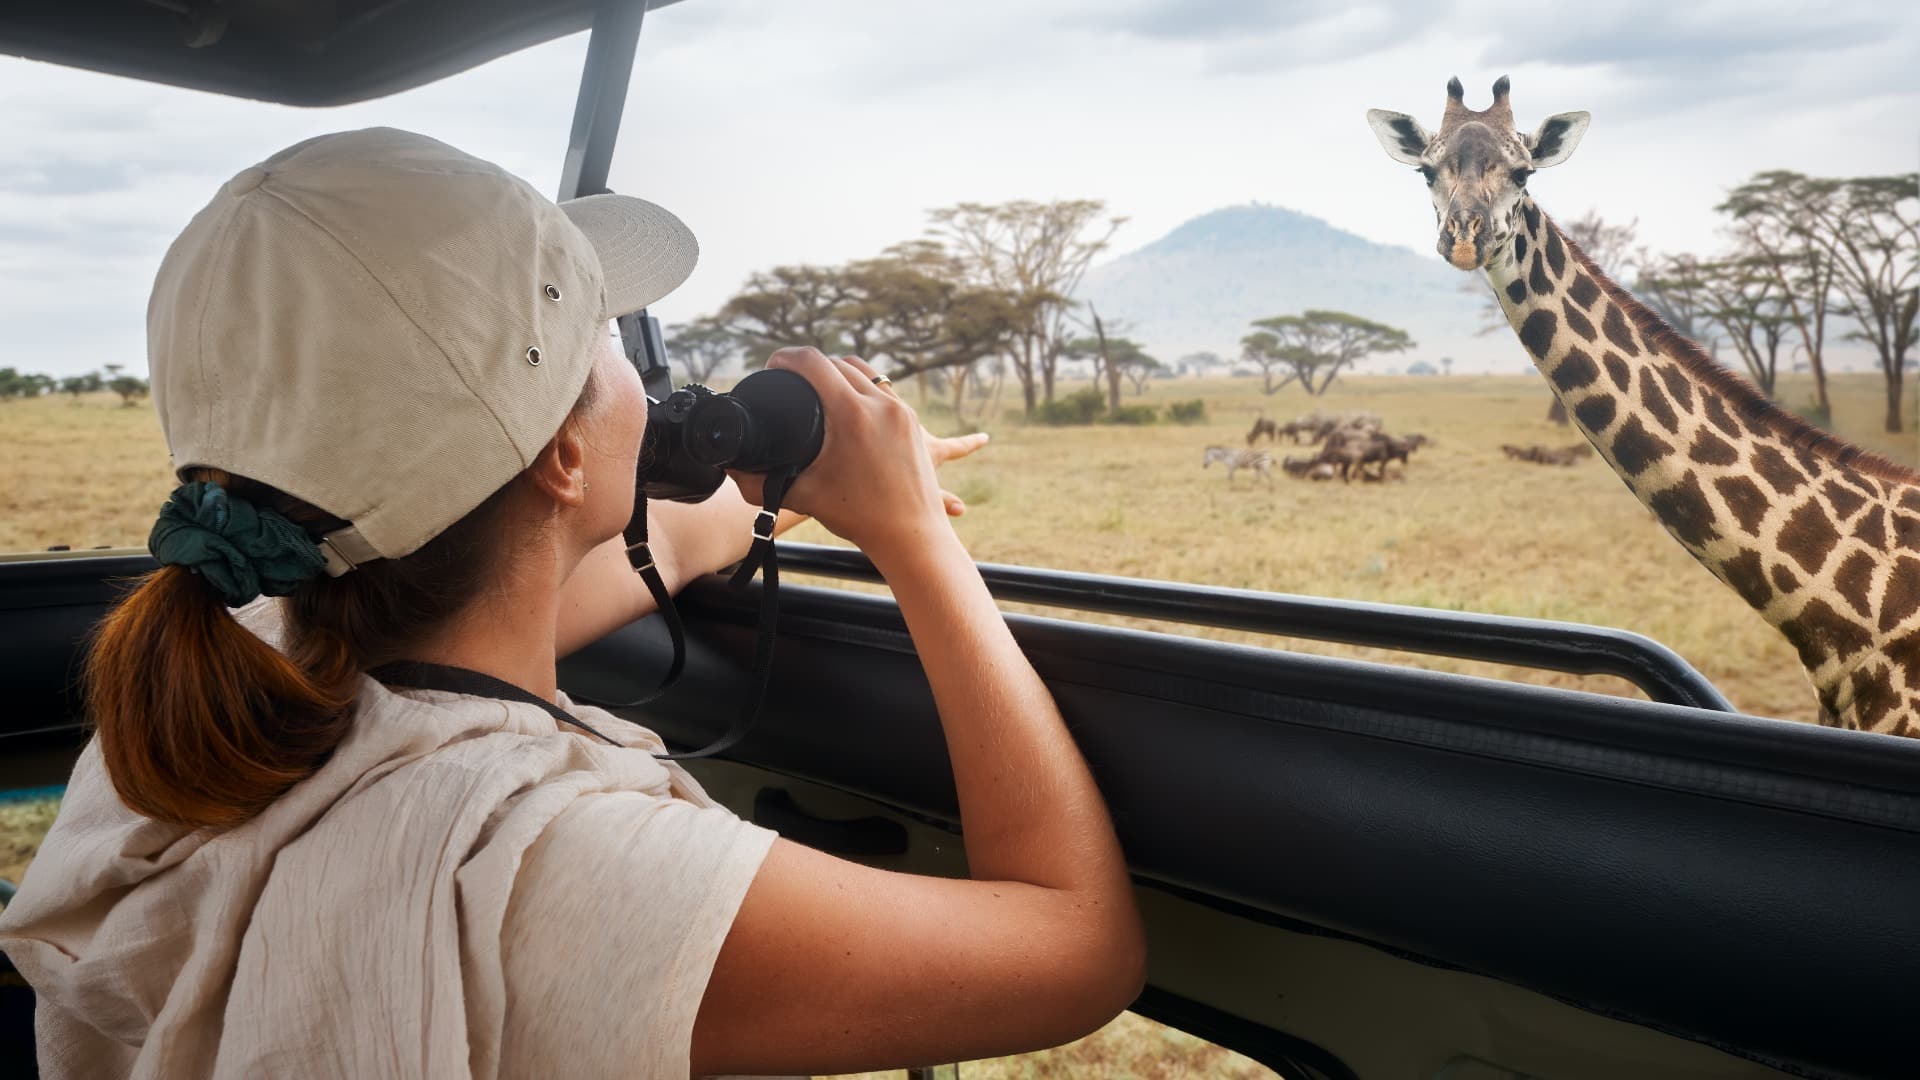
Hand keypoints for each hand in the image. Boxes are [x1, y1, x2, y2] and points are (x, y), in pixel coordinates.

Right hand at [730, 349, 988, 558]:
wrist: (912, 536)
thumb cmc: (860, 518)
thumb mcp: (804, 496)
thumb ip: (760, 484)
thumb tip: (730, 471)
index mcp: (852, 415)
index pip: (813, 363)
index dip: (786, 358)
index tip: (773, 365)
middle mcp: (880, 404)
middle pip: (838, 362)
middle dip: (810, 366)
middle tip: (790, 379)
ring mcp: (901, 411)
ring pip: (865, 371)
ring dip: (838, 371)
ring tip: (818, 384)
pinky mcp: (911, 422)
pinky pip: (884, 389)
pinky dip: (862, 388)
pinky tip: (849, 399)